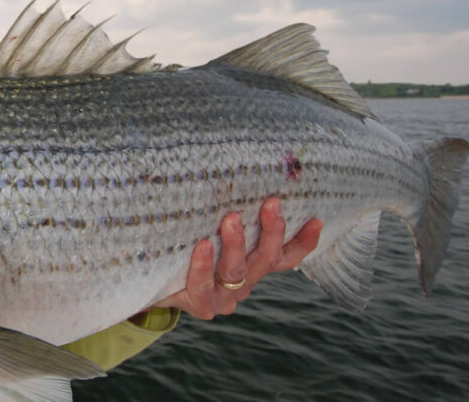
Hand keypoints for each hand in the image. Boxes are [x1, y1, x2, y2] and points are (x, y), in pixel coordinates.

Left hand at [151, 197, 321, 319]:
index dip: (304, 241)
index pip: (286, 256)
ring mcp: (223, 296)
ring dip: (237, 244)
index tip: (317, 219)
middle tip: (270, 203)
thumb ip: (226, 211)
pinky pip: (203, 286)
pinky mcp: (200, 304)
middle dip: (272, 231)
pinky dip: (203, 266)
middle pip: (267, 259)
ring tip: (231, 219)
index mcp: (252, 266)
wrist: (151, 282)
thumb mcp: (207, 227)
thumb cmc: (183, 247)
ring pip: (238, 271)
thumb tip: (229, 165)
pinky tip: (202, 246)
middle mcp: (244, 282)